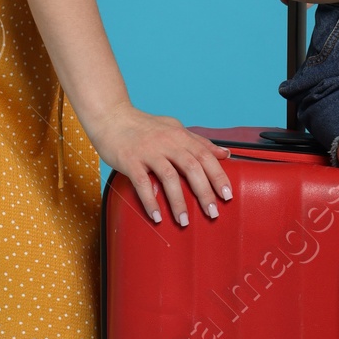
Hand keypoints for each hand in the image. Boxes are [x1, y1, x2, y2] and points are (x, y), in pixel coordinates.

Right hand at [94, 106, 233, 228]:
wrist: (111, 116)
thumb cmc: (142, 125)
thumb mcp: (174, 127)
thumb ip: (198, 141)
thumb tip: (224, 153)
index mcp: (179, 135)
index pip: (205, 155)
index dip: (218, 176)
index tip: (227, 195)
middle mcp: (166, 142)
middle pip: (191, 167)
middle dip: (204, 192)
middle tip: (212, 213)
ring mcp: (148, 151)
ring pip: (169, 177)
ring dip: (178, 202)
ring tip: (184, 221)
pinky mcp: (130, 160)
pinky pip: (143, 183)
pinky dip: (150, 201)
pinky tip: (157, 216)